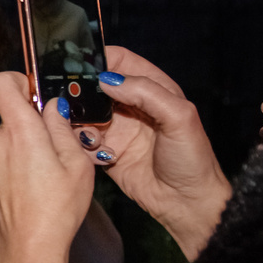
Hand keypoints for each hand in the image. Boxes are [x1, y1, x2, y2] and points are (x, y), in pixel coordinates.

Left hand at [0, 72, 100, 262]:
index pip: (1, 82)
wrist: (30, 247)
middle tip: (62, 136)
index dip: (19, 79)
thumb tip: (54, 106)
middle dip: (37, 115)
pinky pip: (9, 151)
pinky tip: (43, 177)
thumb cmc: (56, 208)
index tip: (39, 90)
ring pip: (13, 132)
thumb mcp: (76, 163)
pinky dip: (25, 155)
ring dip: (33, 138)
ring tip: (56, 163)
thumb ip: (63, 128)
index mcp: (20, 131)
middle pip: (12, 109)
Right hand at [84, 47, 231, 258]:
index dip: (99, 58)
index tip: (77, 63)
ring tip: (92, 134)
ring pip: (84, 113)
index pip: (120, 61)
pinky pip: (83, 140)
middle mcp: (132, 106)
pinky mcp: (106, 151)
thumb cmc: (192, 160)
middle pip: (95, 86)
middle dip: (79, 90)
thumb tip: (107, 80)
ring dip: (79, 121)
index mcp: (153, 89)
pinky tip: (101, 153)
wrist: (187, 204)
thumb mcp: (180, 118)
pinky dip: (83, 144)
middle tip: (69, 99)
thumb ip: (146, 93)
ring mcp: (117, 128)